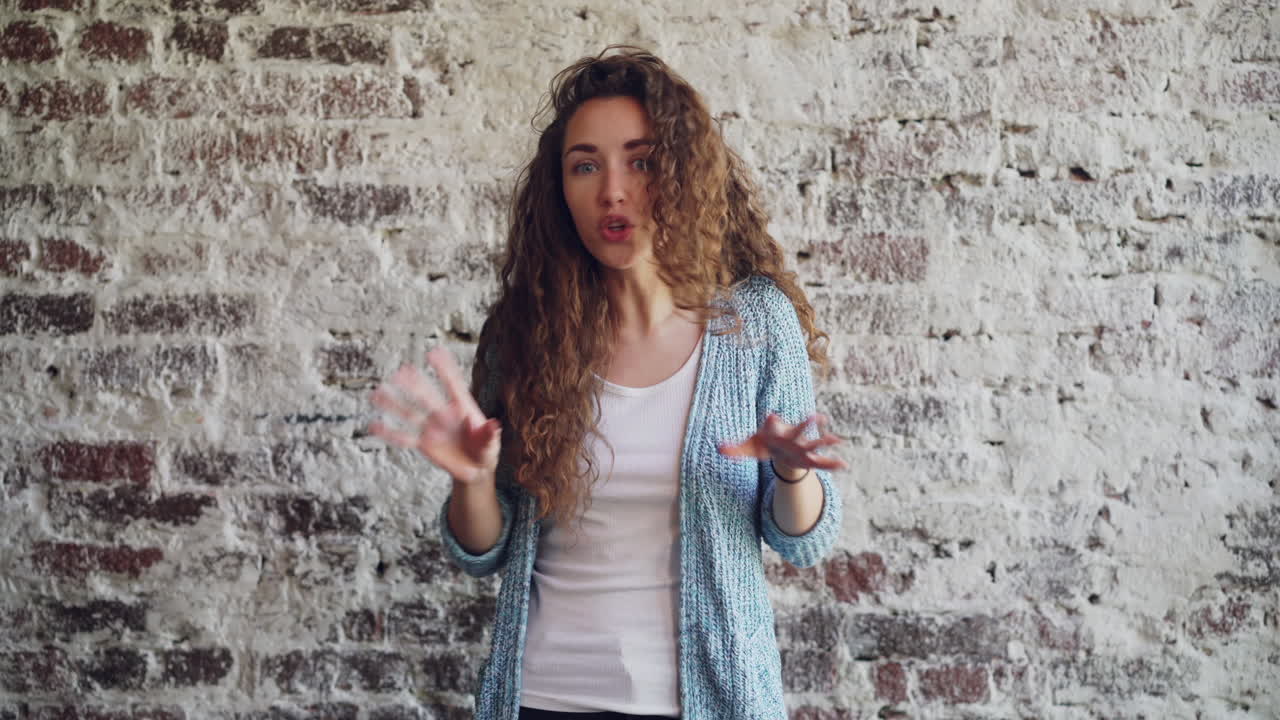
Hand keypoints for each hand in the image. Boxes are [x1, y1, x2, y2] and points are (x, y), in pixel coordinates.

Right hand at [368, 348, 500, 484]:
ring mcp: (432, 427)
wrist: (476, 469)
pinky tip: (374, 426)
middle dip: (415, 385)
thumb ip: (489, 435)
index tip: (434, 351)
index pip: (453, 384)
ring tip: (377, 393)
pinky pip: (404, 438)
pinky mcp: (424, 444)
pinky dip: (390, 433)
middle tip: (401, 371)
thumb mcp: (491, 444)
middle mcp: (444, 413)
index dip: (445, 369)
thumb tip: (494, 425)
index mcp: (463, 407)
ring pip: (410, 413)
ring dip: (394, 404)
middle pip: (426, 396)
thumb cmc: (486, 451)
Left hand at [718, 413, 845, 475]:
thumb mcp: (750, 447)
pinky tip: (844, 465)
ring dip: (826, 442)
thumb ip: (735, 448)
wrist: (780, 447)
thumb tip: (718, 449)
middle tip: (817, 416)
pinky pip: (822, 463)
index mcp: (777, 432)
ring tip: (838, 439)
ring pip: (815, 445)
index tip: (771, 416)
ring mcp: (802, 448)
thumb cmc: (764, 444)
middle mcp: (792, 437)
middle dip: (807, 424)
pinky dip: (832, 465)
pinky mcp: (808, 460)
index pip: (773, 424)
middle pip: (799, 430)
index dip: (772, 421)